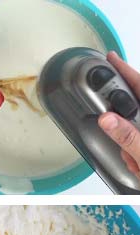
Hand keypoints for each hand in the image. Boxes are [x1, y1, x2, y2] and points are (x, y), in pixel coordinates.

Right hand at [98, 51, 139, 178]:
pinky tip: (139, 166)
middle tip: (128, 146)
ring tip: (138, 163)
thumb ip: (128, 137)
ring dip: (132, 149)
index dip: (125, 71)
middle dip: (125, 129)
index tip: (111, 59)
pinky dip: (136, 156)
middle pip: (136, 111)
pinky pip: (136, 145)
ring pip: (134, 132)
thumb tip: (107, 119)